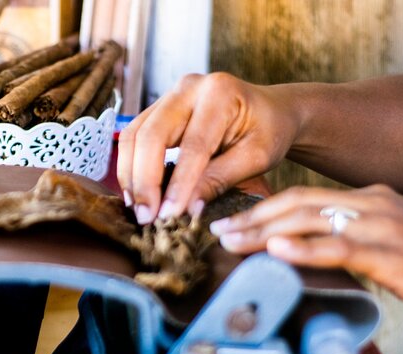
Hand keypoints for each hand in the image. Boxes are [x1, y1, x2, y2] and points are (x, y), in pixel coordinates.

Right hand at [117, 72, 299, 223]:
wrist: (271, 110)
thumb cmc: (270, 132)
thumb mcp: (256, 157)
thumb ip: (220, 179)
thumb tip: (187, 208)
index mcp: (220, 93)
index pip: (192, 145)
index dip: (178, 184)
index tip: (169, 215)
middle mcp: (189, 87)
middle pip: (151, 135)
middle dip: (144, 180)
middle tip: (145, 217)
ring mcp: (169, 95)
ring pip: (134, 134)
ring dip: (131, 175)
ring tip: (137, 208)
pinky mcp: (159, 108)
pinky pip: (134, 136)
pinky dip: (130, 166)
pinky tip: (136, 192)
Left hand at [209, 184, 402, 308]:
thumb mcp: (384, 242)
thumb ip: (347, 238)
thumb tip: (299, 248)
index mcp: (367, 199)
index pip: (302, 197)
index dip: (263, 208)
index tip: (232, 220)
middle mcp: (371, 204)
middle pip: (298, 204)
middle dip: (253, 216)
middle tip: (218, 230)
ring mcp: (381, 225)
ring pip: (310, 220)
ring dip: (264, 231)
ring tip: (231, 240)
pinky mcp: (390, 253)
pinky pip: (340, 247)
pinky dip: (306, 248)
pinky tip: (277, 250)